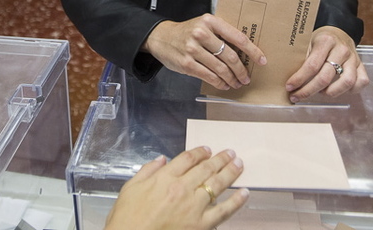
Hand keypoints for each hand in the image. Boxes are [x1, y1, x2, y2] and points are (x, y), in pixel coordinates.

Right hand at [104, 147, 248, 229]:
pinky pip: (224, 210)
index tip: (207, 150)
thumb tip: (161, 160)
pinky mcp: (202, 224)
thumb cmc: (127, 218)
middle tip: (230, 153)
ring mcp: (194, 206)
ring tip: (239, 164)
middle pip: (206, 168)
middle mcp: (182, 188)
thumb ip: (147, 170)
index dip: (199, 152)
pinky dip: (236, 201)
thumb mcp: (130, 187)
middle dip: (220, 159)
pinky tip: (244, 193)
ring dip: (230, 172)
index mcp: (165, 178)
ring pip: (217, 184)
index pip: (187, 159)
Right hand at [143, 15, 266, 89]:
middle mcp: (201, 33)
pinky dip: (219, 83)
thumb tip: (244, 51)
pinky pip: (209, 76)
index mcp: (210, 21)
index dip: (252, 51)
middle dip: (242, 71)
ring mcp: (193, 49)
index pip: (238, 37)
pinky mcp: (187, 63)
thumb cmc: (187, 31)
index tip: (262, 60)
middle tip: (247, 78)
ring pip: (221, 69)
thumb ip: (221, 33)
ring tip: (236, 83)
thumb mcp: (204, 25)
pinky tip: (224, 84)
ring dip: (232, 79)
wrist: (161, 37)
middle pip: (230, 56)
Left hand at [285, 27, 368, 102]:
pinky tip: (337, 90)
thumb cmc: (320, 40)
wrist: (338, 32)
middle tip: (297, 96)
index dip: (299, 79)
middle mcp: (341, 50)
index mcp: (326, 41)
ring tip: (319, 93)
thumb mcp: (307, 41)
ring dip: (330, 92)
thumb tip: (289, 75)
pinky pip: (361, 82)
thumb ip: (301, 56)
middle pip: (326, 77)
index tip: (290, 86)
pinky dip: (350, 91)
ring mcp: (353, 58)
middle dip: (309, 90)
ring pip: (346, 82)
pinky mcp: (362, 66)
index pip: (312, 65)